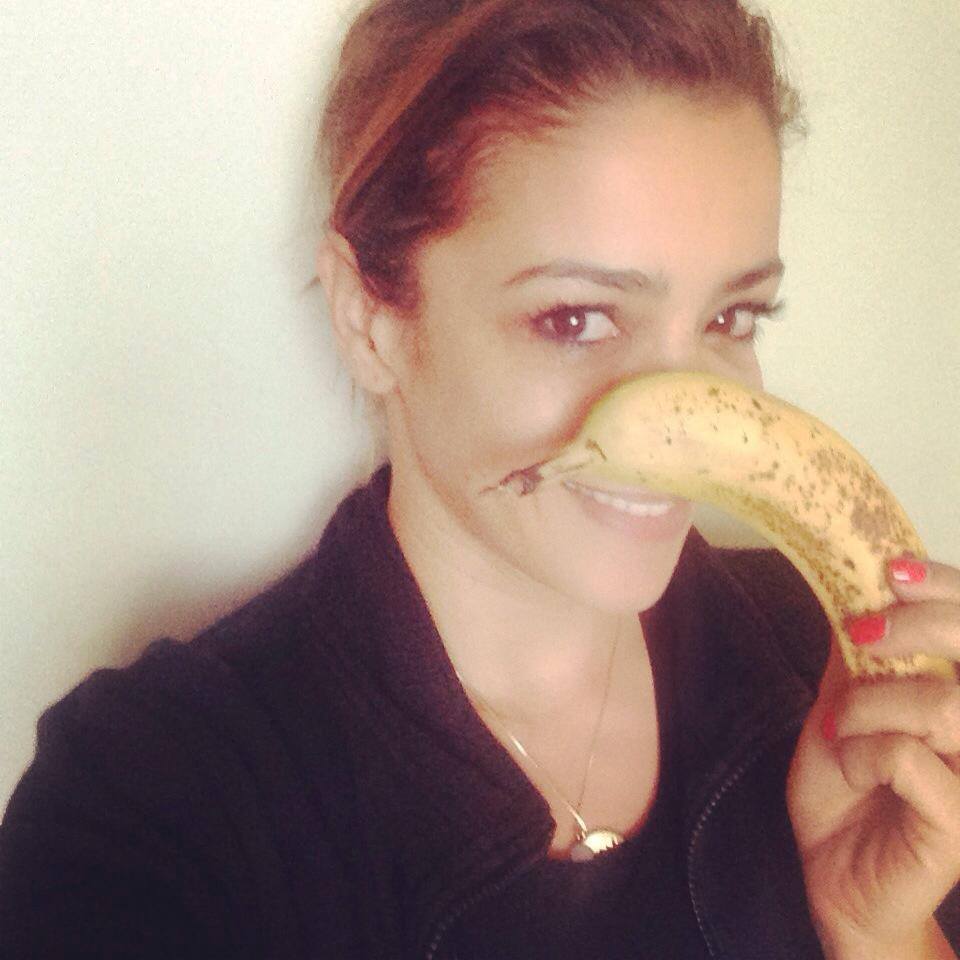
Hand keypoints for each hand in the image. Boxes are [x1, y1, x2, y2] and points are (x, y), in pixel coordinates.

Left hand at [787, 556, 959, 957]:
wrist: (833, 868)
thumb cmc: (845, 784)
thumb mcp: (843, 701)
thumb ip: (859, 652)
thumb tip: (851, 580)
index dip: (947, 588)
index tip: (893, 568)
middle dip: (918, 626)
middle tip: (863, 630)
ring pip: (946, 704)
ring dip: (870, 703)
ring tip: (838, 726)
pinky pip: (911, 758)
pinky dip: (862, 751)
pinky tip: (850, 769)